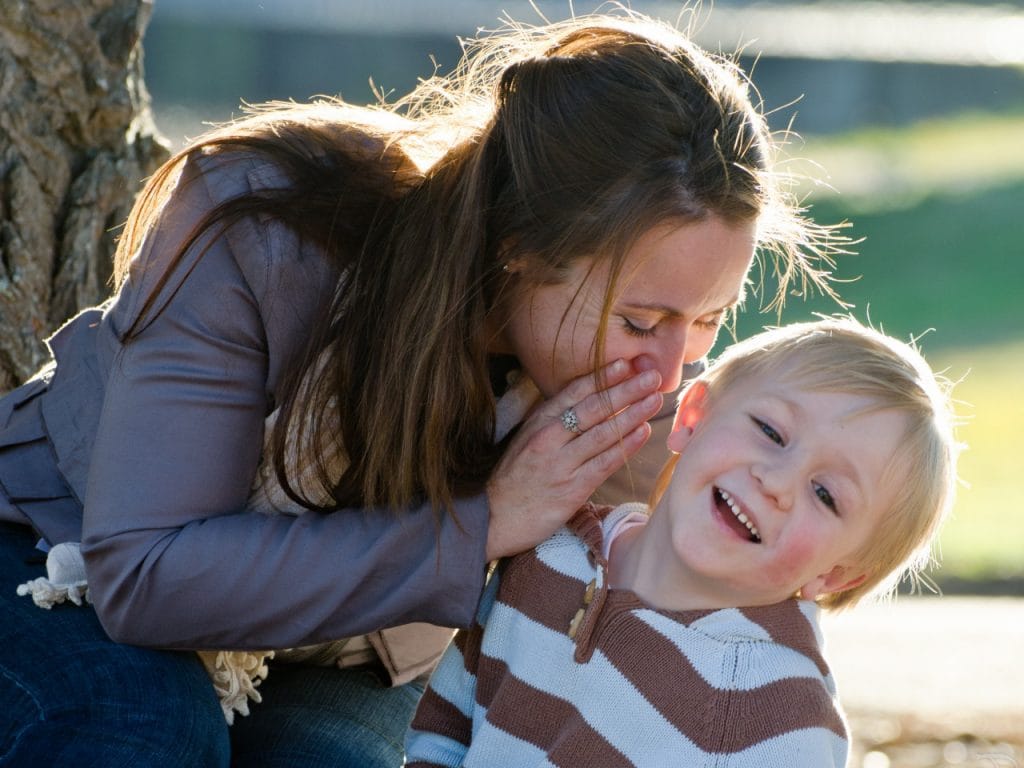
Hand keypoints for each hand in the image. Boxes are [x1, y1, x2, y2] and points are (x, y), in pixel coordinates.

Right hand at [484, 360, 662, 559]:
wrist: (494, 516)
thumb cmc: (514, 478)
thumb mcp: (526, 439)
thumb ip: (552, 421)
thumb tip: (585, 402)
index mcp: (538, 422)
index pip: (574, 392)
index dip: (602, 377)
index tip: (626, 364)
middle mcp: (549, 437)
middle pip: (593, 408)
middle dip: (625, 390)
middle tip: (652, 376)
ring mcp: (561, 463)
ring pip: (603, 433)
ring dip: (632, 414)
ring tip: (654, 399)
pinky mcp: (572, 488)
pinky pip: (605, 462)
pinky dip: (625, 445)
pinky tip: (643, 432)